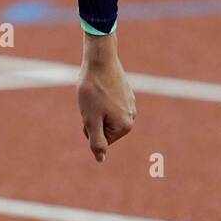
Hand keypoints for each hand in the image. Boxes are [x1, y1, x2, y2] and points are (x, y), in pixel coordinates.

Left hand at [77, 36, 135, 162]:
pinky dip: (101, 98)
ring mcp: (130, 104)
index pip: (101, 140)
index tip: (90, 112)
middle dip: (93, 119)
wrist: (100, 60)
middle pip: (104, 128)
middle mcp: (132, 116)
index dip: (89, 128)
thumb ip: (96, 142)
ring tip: (96, 94)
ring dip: (95, 109)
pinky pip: (108, 104)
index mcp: (125, 126)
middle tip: (91, 103)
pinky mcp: (126, 93)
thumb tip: (100, 159)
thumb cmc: (93, 90)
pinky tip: (101, 87)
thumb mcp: (90, 120)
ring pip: (104, 116)